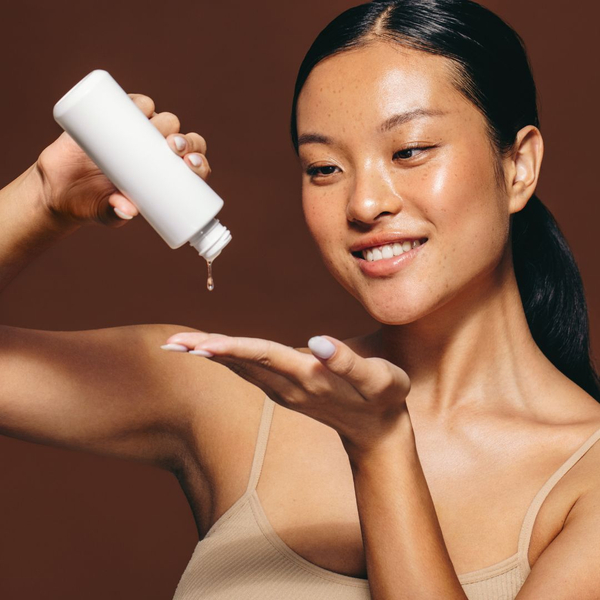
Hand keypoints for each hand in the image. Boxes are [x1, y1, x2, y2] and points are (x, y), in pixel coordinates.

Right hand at [35, 93, 211, 227]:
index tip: (191, 165)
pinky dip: (139, 102)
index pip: (192, 166)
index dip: (198, 162)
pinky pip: (133, 105)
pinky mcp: (114, 119)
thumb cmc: (92, 204)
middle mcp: (156, 152)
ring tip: (158, 129)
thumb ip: (115, 213)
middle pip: (183, 140)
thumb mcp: (106, 213)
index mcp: (165, 176)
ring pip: (163, 120)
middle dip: (186, 141)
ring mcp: (137, 134)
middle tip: (174, 147)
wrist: (59, 188)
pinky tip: (144, 106)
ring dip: (168, 121)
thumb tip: (127, 211)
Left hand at [160, 332, 411, 455]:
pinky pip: (250, 371)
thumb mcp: (380, 380)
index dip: (233, 348)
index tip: (200, 345)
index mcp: (309, 377)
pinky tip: (211, 351)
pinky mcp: (286, 390)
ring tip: (178, 346)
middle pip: (242, 363)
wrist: (378, 433)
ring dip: (210, 356)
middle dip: (206, 352)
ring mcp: (285, 390)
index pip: (264, 356)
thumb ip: (349, 362)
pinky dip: (227, 359)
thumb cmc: (385, 399)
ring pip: (241, 368)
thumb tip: (318, 342)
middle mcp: (290, 385)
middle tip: (170, 344)